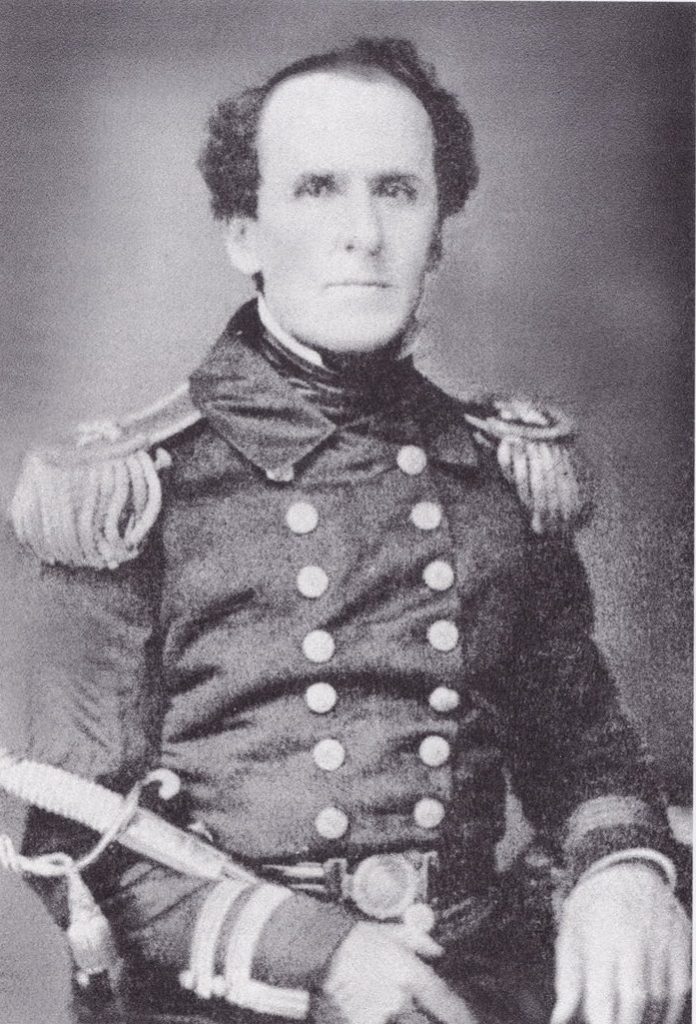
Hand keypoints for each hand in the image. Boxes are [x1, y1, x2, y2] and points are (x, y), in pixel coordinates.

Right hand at [321, 920, 477, 1023]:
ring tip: (390, 1007)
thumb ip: (419, 941)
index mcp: (411, 976)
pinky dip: (381, 1019)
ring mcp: (380, 1017)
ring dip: (402, 1017)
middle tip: (414, 1007)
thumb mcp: (390, 932)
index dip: (464, 1017)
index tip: (472, 1022)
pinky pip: (380, 1022)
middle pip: (424, 1021)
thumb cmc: (354, 939)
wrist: (318, 950)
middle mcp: (399, 1001)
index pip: (448, 1004)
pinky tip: (377, 1012)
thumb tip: (438, 951)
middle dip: (424, 1017)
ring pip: (404, 1023)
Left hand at [552, 863, 690, 1023]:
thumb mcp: (571, 936)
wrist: (627, 870)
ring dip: (649, 1019)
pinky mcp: (683, 942)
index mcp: (600, 938)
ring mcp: (662, 940)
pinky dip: (671, 1009)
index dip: (603, 1022)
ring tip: (634, 1019)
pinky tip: (656, 1015)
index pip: (604, 995)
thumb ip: (568, 980)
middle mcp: (634, 939)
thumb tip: (559, 1019)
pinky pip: (682, 989)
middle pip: (636, 1000)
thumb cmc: (592, 908)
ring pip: (661, 998)